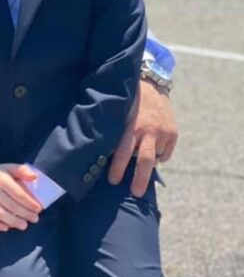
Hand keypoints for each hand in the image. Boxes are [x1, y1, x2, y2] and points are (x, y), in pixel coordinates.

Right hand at [0, 164, 42, 233]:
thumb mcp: (8, 167)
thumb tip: (35, 177)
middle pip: (11, 205)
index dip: (29, 202)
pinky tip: (6, 228)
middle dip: (24, 214)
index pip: (18, 193)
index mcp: (2, 179)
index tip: (38, 209)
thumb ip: (22, 170)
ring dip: (13, 221)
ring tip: (24, 226)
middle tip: (35, 219)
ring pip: (0, 213)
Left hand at [108, 80, 177, 196]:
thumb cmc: (127, 102)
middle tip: (136, 193)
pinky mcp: (173, 132)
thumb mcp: (118, 115)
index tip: (114, 181)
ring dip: (147, 162)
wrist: (151, 83)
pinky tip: (152, 148)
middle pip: (144, 161)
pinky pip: (165, 153)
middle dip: (140, 180)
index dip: (118, 169)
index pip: (123, 152)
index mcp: (131, 127)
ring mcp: (163, 132)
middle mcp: (149, 130)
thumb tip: (103, 157)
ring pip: (155, 158)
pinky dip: (159, 155)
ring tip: (141, 161)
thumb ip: (115, 134)